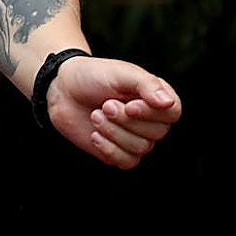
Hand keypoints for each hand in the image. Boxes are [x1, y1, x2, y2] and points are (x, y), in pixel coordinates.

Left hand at [49, 56, 181, 168]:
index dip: (151, 113)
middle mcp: (150, 120)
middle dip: (125, 120)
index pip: (172, 113)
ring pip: (140, 148)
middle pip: (156, 133)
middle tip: (105, 105)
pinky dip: (108, 148)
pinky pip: (127, 162)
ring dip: (113, 131)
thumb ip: (146, 85)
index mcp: (155, 98)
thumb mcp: (120, 73)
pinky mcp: (118, 152)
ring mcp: (135, 137)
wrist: (62, 89)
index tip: (129, 105)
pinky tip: (94, 135)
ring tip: (96, 114)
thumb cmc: (93, 76)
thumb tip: (168, 103)